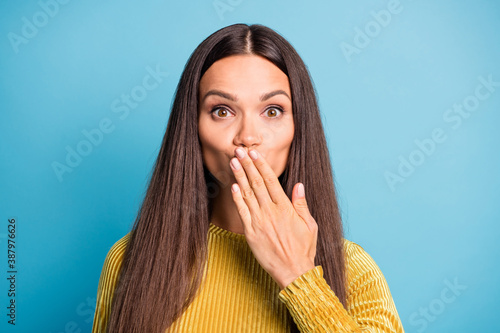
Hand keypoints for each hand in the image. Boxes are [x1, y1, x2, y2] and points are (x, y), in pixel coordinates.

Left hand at [229, 147, 317, 289]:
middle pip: (256, 183)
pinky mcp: (250, 232)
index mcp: (285, 208)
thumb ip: (301, 204)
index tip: (255, 153)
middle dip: (248, 165)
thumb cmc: (303, 248)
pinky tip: (233, 186)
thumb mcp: (309, 224)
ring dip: (239, 177)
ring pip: (247, 194)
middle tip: (239, 151)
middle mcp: (271, 212)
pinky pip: (242, 211)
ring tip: (233, 162)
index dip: (261, 165)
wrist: (293, 271)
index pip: (271, 181)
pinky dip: (237, 198)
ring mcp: (259, 222)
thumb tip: (298, 185)